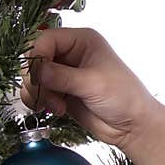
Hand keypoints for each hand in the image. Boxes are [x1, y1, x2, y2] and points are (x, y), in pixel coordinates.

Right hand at [20, 27, 159, 151]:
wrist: (133, 126)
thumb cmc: (124, 98)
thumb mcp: (93, 83)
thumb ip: (61, 77)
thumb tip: (35, 72)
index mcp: (82, 41)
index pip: (46, 39)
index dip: (37, 55)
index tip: (38, 75)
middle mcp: (71, 54)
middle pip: (34, 58)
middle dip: (36, 78)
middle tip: (48, 95)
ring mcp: (64, 74)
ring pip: (32, 76)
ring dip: (37, 92)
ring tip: (56, 106)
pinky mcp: (60, 92)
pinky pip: (36, 92)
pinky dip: (37, 101)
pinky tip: (54, 110)